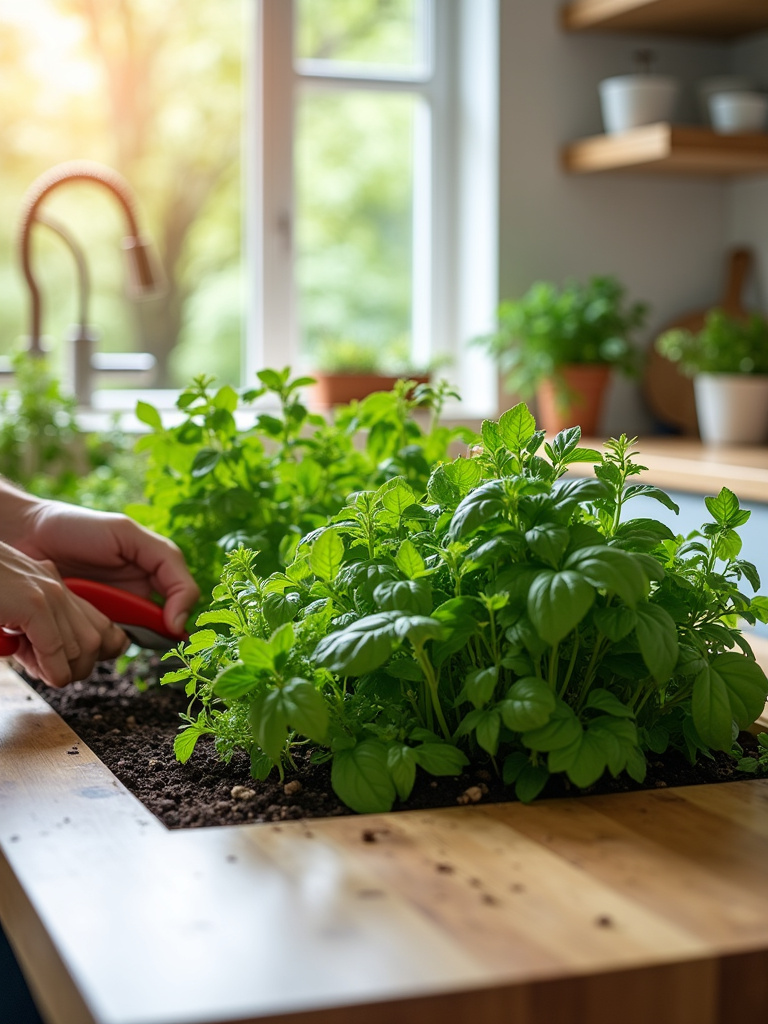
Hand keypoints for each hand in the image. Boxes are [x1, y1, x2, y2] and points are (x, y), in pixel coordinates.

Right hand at [0, 541, 128, 686]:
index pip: (93, 624)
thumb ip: (31, 632)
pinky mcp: (32, 603)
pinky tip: (41, 675)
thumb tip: (49, 665)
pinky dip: (53, 669)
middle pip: (95, 637)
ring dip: (64, 669)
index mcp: (48, 584)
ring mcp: (46, 592)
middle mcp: (53, 584)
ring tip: (36, 670)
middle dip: (77, 666)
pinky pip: (57, 646)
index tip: (55, 667)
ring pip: (82, 645)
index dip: (84, 655)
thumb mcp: (7, 614)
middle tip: (47, 674)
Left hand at [15, 501, 199, 636]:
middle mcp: (135, 598)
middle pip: (154, 630)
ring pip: (124, 643)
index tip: (169, 628)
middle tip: (122, 622)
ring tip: (91, 616)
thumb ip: (167, 564)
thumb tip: (177, 617)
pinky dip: (89, 643)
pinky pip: (97, 647)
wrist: (26, 535)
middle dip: (141, 631)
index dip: (179, 617)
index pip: (182, 602)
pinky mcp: (85, 627)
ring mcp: (109, 614)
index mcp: (153, 574)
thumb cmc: (78, 527)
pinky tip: (76, 627)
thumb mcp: (130, 536)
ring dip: (111, 638)